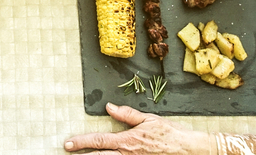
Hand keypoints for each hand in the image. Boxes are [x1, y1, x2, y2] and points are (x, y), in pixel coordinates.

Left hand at [64, 103, 212, 154]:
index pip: (99, 141)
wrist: (188, 150)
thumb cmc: (170, 134)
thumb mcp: (148, 119)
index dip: (81, 142)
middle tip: (67, 151)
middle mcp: (127, 154)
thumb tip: (109, 107)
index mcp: (127, 140)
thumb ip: (126, 114)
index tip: (69, 144)